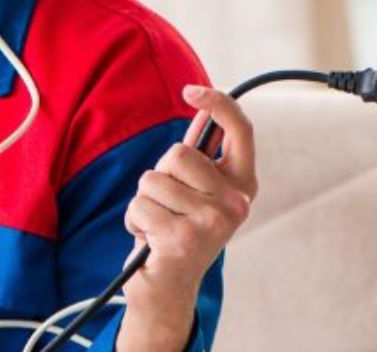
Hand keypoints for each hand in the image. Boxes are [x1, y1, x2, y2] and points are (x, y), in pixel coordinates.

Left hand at [117, 85, 257, 348]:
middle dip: (160, 174)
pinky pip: (140, 205)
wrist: (168, 286)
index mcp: (242, 186)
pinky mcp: (184, 238)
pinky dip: (133, 220)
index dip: (219, 103)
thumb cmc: (177, 230)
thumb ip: (200, 158)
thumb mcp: (194, 192)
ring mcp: (212, 223)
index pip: (242, 131)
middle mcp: (236, 204)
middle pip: (179, 153)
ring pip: (153, 179)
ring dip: (144, 201)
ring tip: (157, 224)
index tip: (192, 90)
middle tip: (168, 206)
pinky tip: (149, 239)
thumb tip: (202, 111)